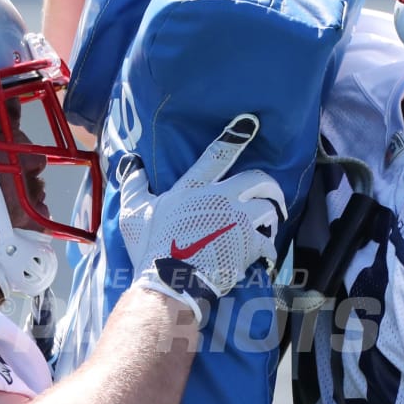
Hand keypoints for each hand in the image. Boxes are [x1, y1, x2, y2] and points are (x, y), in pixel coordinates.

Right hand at [117, 114, 285, 322]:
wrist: (170, 280)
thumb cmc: (150, 248)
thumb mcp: (133, 213)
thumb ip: (134, 185)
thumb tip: (130, 161)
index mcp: (194, 188)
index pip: (217, 156)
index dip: (234, 137)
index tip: (249, 122)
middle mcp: (221, 197)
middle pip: (258, 180)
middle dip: (270, 186)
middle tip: (273, 197)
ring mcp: (238, 220)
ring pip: (269, 209)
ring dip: (271, 219)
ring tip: (269, 227)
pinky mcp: (249, 244)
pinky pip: (268, 242)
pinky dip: (268, 250)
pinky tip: (265, 256)